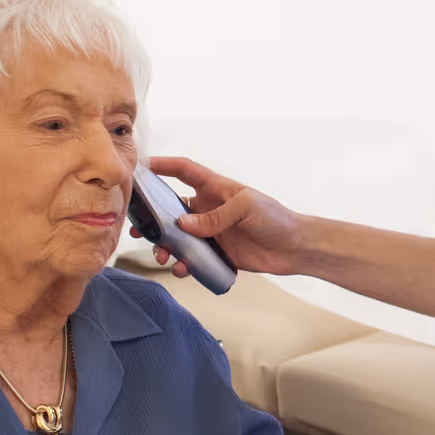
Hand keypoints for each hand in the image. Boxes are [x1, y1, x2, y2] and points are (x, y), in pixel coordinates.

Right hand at [138, 157, 303, 275]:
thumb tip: (184, 225)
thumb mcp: (246, 208)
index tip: (141, 166)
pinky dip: (183, 265)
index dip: (163, 165)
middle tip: (139, 230)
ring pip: (178, 237)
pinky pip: (192, 259)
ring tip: (163, 256)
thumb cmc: (275, 218)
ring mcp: (211, 232)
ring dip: (165, 246)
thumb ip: (215, 216)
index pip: (184, 171)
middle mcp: (209, 209)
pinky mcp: (216, 254)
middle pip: (172, 209)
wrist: (295, 248)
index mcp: (216, 189)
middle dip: (153, 219)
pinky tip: (182, 270)